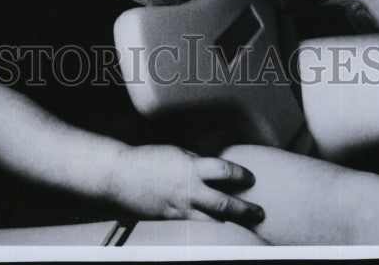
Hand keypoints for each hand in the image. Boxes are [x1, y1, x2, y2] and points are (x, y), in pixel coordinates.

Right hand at [108, 144, 262, 224]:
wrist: (120, 176)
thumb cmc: (146, 159)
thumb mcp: (175, 152)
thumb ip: (195, 161)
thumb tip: (212, 167)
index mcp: (190, 167)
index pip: (224, 171)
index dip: (241, 175)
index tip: (250, 178)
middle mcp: (188, 190)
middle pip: (224, 204)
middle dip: (245, 209)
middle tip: (259, 212)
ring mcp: (180, 208)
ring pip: (212, 221)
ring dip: (230, 222)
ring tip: (244, 224)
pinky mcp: (171, 220)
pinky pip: (195, 225)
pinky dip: (208, 225)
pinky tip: (215, 225)